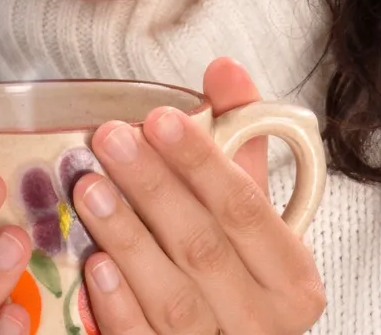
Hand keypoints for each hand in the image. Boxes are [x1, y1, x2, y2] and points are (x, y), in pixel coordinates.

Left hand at [72, 58, 325, 333]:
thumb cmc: (236, 273)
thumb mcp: (248, 211)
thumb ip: (238, 142)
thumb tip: (224, 70)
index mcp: (292, 277)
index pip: (247, 208)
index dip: (203, 161)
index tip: (160, 118)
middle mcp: (264, 322)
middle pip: (204, 247)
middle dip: (153, 187)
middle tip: (109, 139)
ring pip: (171, 297)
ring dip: (127, 236)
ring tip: (89, 186)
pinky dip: (117, 305)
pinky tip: (93, 263)